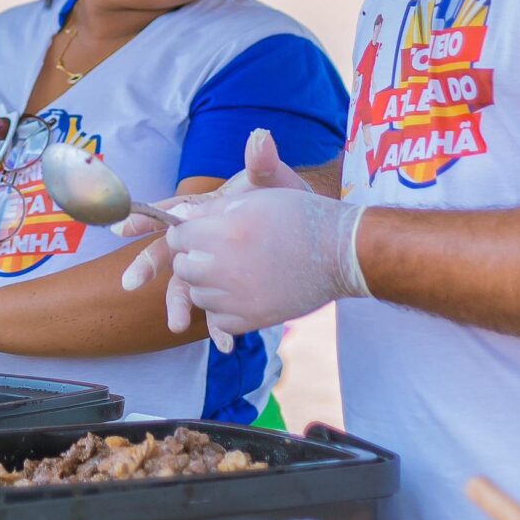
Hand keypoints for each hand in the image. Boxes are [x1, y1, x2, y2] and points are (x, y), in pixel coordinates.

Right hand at [117, 129, 304, 347]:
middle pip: (165, 253)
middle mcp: (200, 240)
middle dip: (145, 268)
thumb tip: (260, 137)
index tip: (122, 227)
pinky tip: (225, 342)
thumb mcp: (273, 183)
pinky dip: (219, 326)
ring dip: (179, 305)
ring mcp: (211, 266)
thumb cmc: (284, 201)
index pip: (168, 211)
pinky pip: (217, 308)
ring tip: (177, 325)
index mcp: (203, 211)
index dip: (144, 218)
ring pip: (186, 285)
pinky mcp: (228, 288)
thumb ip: (263, 164)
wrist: (313, 233)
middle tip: (130, 283)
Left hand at [167, 176, 368, 341]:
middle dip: (190, 258)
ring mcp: (241, 298)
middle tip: (209, 252)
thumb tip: (179, 218)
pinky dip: (223, 308)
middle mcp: (228, 267)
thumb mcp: (255, 199)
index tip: (192, 233)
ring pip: (199, 296)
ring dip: (205, 283)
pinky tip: (238, 292)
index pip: (178, 237)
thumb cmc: (299, 216)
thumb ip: (213, 209)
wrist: (341, 252)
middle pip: (183, 269)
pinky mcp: (255, 319)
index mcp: (227, 233)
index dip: (183, 233)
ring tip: (226, 270)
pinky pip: (219, 320)